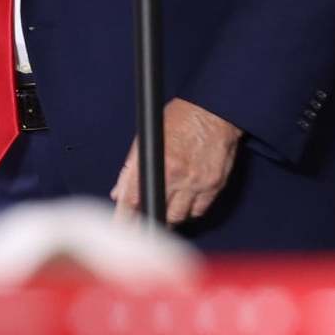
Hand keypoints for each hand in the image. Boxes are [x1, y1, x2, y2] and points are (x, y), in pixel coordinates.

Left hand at [111, 98, 241, 225]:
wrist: (215, 110)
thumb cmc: (181, 117)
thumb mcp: (148, 137)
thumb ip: (132, 167)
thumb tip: (119, 192)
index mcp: (159, 162)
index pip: (134, 199)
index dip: (125, 216)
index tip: (121, 224)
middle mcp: (179, 175)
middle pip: (158, 212)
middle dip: (149, 215)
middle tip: (144, 214)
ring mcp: (198, 182)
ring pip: (179, 216)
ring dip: (169, 215)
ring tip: (165, 206)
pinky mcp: (214, 185)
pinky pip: (199, 210)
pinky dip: (190, 210)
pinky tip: (185, 201)